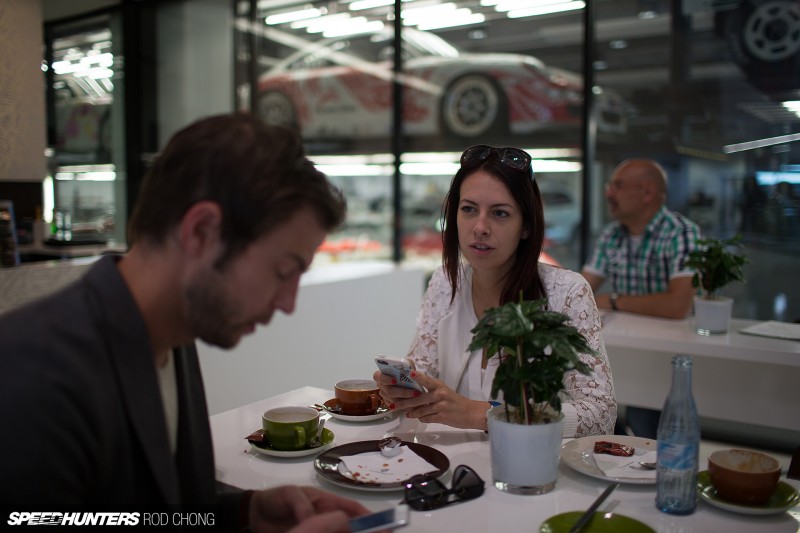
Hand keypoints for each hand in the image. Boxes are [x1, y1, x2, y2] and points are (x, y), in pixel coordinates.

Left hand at [248, 485, 369, 532]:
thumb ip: (301, 504)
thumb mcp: (288, 494)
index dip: (366, 516)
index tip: (380, 524)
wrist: (253, 515)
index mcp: (325, 501)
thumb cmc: (275, 499)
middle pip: (349, 525)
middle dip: (363, 530)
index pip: (351, 508)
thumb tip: (311, 518)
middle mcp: (325, 516)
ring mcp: (317, 529)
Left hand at [374, 370, 488, 429]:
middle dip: (405, 403)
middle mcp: (439, 394)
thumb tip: (414, 396)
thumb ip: (431, 392)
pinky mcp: (442, 416)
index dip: (417, 377)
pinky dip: (422, 419)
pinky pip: (426, 419)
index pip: (426, 380)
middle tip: (394, 405)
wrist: (470, 412)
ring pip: (420, 410)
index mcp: (439, 386)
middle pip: (418, 399)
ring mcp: (441, 406)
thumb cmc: (455, 401)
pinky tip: (420, 418)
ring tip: (407, 414)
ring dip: (412, 413)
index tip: (409, 373)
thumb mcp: (444, 392)